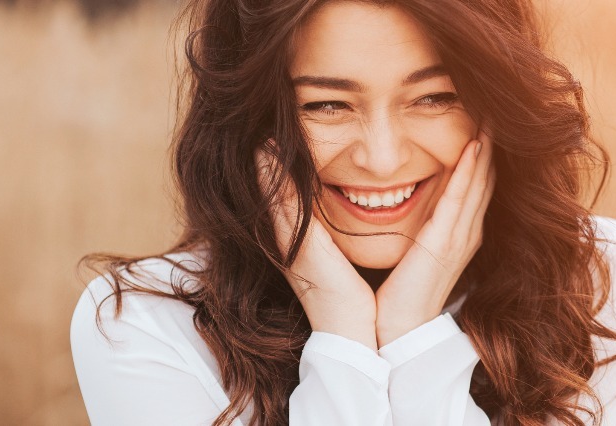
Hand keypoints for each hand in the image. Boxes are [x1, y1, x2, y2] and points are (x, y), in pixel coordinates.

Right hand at [255, 143, 377, 349]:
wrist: (354, 333)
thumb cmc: (354, 303)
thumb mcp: (342, 266)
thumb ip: (336, 246)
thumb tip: (348, 226)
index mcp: (301, 249)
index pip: (284, 206)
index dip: (274, 179)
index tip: (271, 149)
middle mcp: (290, 245)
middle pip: (272, 198)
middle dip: (265, 168)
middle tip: (261, 137)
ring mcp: (291, 246)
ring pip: (274, 197)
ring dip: (266, 168)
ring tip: (262, 139)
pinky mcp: (300, 249)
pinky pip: (285, 206)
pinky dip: (276, 182)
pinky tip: (268, 157)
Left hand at [375, 130, 495, 344]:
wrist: (395, 331)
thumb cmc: (396, 295)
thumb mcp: (409, 248)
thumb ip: (412, 223)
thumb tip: (393, 194)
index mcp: (457, 233)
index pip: (475, 183)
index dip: (481, 151)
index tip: (480, 117)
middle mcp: (466, 232)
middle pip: (486, 176)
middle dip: (491, 141)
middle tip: (495, 105)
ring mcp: (460, 237)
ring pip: (479, 181)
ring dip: (486, 147)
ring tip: (491, 115)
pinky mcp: (445, 243)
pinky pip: (460, 199)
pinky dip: (468, 171)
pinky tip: (473, 146)